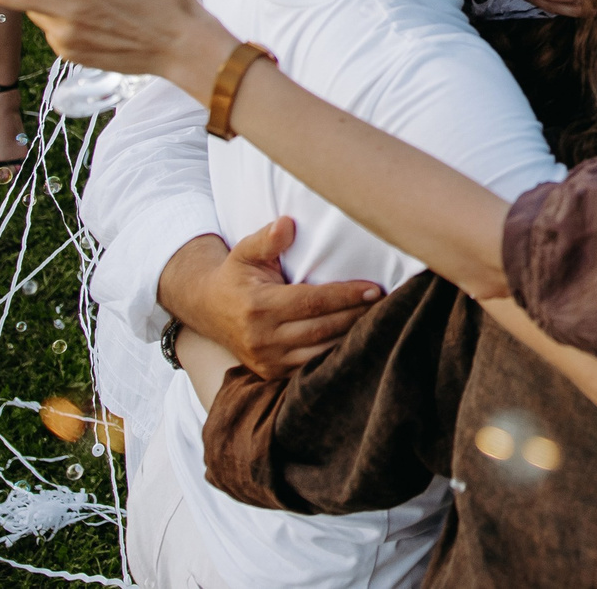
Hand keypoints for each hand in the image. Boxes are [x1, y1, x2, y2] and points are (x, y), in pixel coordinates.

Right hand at [178, 219, 381, 379]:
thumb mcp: (245, 251)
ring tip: (381, 323)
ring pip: (321, 353)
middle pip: (322, 329)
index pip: (313, 302)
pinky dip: (336, 356)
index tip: (376, 288)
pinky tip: (359, 342)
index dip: (346, 296)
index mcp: (259, 306)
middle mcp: (262, 338)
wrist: (207, 308)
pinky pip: (311, 368)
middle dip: (358, 317)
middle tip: (389, 304)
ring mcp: (267, 360)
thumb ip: (267, 238)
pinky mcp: (271, 373)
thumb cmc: (236, 275)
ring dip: (352, 339)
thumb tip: (288, 223)